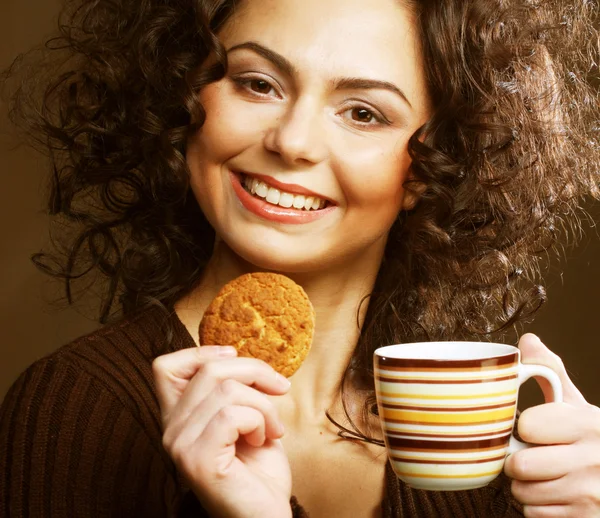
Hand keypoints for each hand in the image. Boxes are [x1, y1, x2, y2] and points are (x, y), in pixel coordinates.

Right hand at [152, 346, 292, 517]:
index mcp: (178, 416)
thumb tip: (235, 354)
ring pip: (228, 390)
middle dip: (255, 372)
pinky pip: (233, 415)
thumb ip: (231, 387)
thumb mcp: (245, 415)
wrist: (266, 514)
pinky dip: (259, 422)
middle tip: (279, 391)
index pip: (165, 366)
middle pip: (210, 369)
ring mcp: (180, 445)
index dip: (202, 352)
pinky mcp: (197, 460)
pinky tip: (262, 441)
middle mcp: (170, 429)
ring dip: (264, 405)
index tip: (234, 356)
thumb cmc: (258, 468)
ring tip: (270, 429)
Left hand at [504, 333, 599, 517]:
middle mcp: (593, 459)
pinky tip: (554, 495)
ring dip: (525, 487)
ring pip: (523, 494)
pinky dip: (538, 509)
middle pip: (519, 466)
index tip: (534, 430)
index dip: (523, 429)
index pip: (527, 426)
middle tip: (529, 456)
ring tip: (543, 475)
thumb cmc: (594, 438)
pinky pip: (535, 516)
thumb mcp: (579, 405)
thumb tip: (526, 341)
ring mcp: (591, 494)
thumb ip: (552, 373)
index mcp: (588, 424)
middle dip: (517, 463)